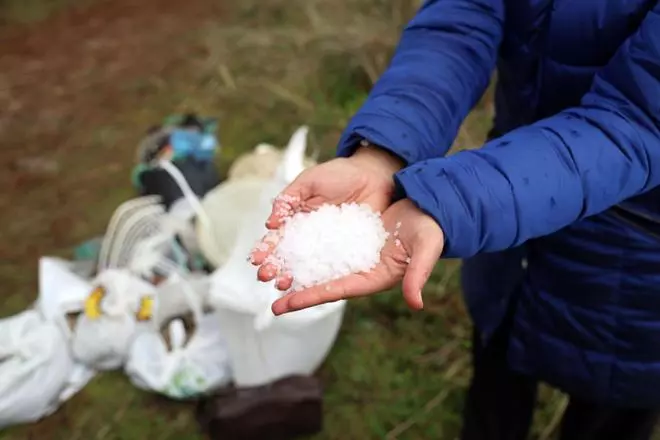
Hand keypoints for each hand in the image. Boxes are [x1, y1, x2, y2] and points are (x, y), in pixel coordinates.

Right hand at [250, 144, 403, 278]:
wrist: (373, 176)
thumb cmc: (340, 174)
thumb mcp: (309, 182)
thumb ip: (288, 199)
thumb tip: (270, 223)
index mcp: (296, 221)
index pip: (277, 239)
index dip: (265, 249)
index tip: (255, 259)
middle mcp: (310, 238)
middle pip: (288, 257)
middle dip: (274, 268)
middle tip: (265, 277)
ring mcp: (328, 248)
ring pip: (306, 267)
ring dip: (292, 278)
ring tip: (281, 286)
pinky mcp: (348, 254)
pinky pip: (332, 268)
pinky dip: (320, 280)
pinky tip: (309, 288)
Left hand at [264, 198, 444, 314]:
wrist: (427, 206)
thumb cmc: (429, 228)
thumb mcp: (425, 248)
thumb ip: (418, 275)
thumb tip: (416, 304)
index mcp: (375, 277)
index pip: (338, 290)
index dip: (312, 297)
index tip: (287, 305)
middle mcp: (360, 270)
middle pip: (324, 284)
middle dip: (299, 294)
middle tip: (273, 305)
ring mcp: (353, 255)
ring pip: (320, 266)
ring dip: (298, 273)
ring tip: (273, 279)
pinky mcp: (350, 239)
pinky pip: (323, 247)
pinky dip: (306, 250)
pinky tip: (288, 251)